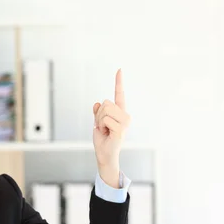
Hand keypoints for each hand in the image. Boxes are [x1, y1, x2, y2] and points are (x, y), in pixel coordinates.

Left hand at [92, 69, 130, 186]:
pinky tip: (106, 134)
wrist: (104, 154)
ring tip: (104, 130)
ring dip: (99, 121)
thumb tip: (97, 103)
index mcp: (120, 112)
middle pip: (106, 103)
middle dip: (98, 114)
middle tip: (102, 126)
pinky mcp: (121, 130)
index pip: (119, 94)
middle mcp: (125, 116)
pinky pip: (105, 120)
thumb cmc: (103, 139)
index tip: (119, 70)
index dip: (119, 82)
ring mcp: (125, 123)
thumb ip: (98, 112)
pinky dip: (101, 126)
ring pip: (105, 110)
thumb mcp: (97, 122)